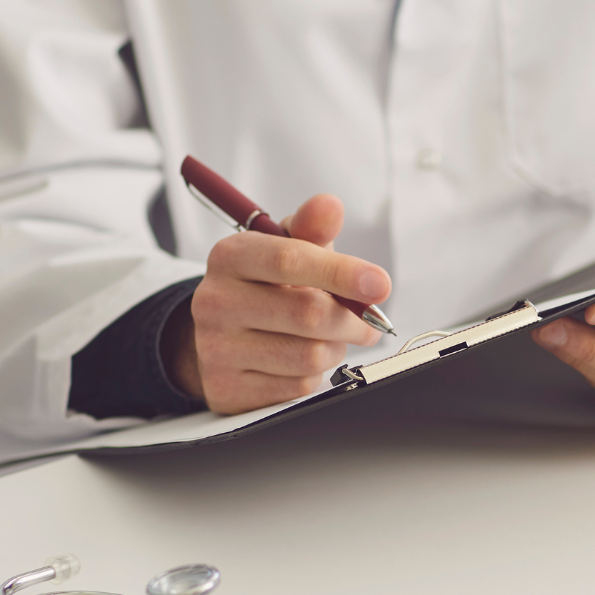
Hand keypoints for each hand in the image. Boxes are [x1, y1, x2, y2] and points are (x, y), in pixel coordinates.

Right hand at [163, 194, 389, 414]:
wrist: (222, 334)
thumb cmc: (266, 285)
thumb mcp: (286, 249)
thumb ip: (311, 229)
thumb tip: (330, 206)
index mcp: (230, 256)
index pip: (290, 260)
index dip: (342, 272)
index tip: (379, 284)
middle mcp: (215, 301)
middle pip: (308, 314)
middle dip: (352, 320)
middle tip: (368, 320)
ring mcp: (216, 348)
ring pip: (308, 356)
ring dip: (335, 348)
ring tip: (328, 338)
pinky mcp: (227, 388)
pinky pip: (297, 387)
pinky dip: (314, 374)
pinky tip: (302, 360)